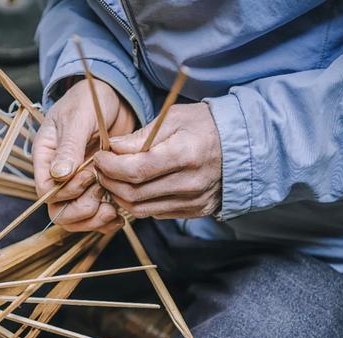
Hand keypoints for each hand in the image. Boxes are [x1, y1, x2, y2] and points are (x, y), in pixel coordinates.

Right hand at [33, 78, 134, 232]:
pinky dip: (107, 222)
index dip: (67, 192)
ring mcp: (78, 186)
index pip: (46, 191)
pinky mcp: (97, 190)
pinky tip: (119, 215)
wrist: (114, 97)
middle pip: (59, 212)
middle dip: (82, 209)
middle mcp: (59, 176)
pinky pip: (95, 218)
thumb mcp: (78, 118)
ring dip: (95, 219)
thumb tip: (59, 175)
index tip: (90, 175)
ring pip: (76, 219)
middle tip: (102, 191)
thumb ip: (69, 147)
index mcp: (46, 158)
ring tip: (113, 207)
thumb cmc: (91, 100)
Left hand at [94, 103, 221, 218]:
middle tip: (101, 169)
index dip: (110, 166)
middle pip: (134, 193)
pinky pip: (156, 213)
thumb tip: (112, 149)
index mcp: (185, 154)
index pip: (136, 169)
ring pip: (141, 209)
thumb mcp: (173, 119)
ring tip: (113, 179)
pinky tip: (133, 187)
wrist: (243, 145)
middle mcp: (190, 183)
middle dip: (109, 182)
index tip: (99, 156)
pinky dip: (138, 203)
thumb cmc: (205, 125)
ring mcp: (193, 201)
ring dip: (119, 196)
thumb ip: (141, 137)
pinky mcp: (194, 211)